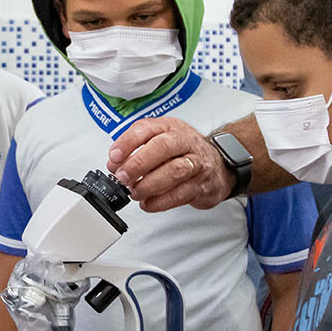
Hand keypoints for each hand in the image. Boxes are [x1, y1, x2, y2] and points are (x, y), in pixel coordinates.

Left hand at [107, 117, 234, 210]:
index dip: (127, 143)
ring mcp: (196, 163)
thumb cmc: (182, 151)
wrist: (218, 164)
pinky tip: (148, 203)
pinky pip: (182, 193)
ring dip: (150, 184)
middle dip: (139, 163)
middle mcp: (184, 141)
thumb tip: (114, 164)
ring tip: (135, 192)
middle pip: (163, 147)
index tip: (113, 158)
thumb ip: (135, 149)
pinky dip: (162, 201)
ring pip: (175, 171)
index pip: (146, 128)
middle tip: (123, 177)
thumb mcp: (160, 139)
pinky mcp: (202, 184)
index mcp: (169, 127)